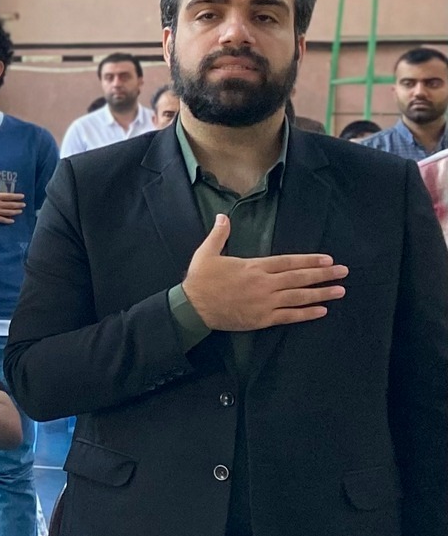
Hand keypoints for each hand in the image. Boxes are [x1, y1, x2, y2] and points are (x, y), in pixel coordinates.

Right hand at [0, 171, 26, 224]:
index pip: (8, 196)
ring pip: (7, 212)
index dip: (16, 196)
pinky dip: (7, 220)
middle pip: (10, 204)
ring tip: (20, 211)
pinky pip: (1, 220)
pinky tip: (12, 221)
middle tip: (24, 204)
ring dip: (15, 212)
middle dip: (18, 204)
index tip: (22, 196)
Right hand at [181, 214, 346, 331]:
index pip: (289, 262)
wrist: (192, 307)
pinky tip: (322, 310)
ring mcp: (265, 302)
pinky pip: (289, 316)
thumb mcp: (206, 253)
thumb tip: (222, 216)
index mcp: (254, 267)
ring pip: (299, 296)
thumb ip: (218, 235)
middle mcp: (265, 284)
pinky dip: (306, 313)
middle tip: (343, 272)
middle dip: (323, 275)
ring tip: (340, 291)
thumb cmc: (200, 280)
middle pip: (299, 278)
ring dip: (321, 293)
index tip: (328, 259)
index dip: (310, 260)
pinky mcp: (262, 319)